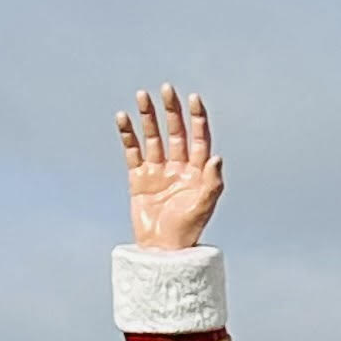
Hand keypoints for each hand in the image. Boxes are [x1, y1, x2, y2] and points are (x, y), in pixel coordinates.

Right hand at [119, 85, 221, 248]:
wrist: (162, 251)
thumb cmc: (187, 232)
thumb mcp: (203, 207)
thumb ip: (212, 182)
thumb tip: (217, 157)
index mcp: (197, 173)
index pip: (198, 139)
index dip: (197, 118)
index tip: (194, 98)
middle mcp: (178, 168)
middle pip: (175, 132)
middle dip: (171, 110)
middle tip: (167, 89)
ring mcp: (158, 171)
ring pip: (153, 137)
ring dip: (148, 117)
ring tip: (142, 96)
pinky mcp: (139, 178)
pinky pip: (132, 151)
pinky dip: (127, 134)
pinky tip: (123, 118)